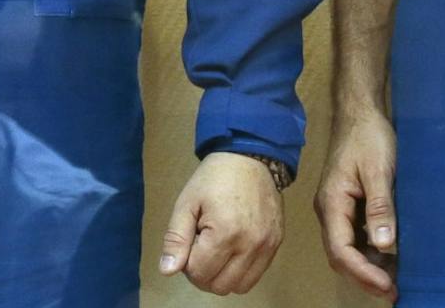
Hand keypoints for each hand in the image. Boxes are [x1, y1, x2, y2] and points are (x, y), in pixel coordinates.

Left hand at [157, 151, 282, 294]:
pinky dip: (241, 271)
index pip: (199, 273)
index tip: (190, 241)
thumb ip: (176, 238)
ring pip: (239, 287)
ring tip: (217, 250)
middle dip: (204, 273)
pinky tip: (233, 250)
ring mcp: (266, 246)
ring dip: (223, 276)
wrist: (250, 157)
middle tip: (201, 248)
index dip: (187, 263)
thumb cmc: (214, 178)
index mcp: (225, 232)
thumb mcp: (187, 203)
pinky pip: (256, 275)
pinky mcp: (276, 244)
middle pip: (219, 286)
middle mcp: (250, 245)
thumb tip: (167, 271)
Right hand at [314, 109, 398, 300]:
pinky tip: (391, 256)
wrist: (360, 112)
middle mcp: (330, 210)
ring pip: (348, 249)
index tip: (388, 287)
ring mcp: (338, 208)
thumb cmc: (368, 137)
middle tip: (394, 292)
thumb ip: (380, 207)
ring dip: (369, 267)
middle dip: (365, 277)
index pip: (341, 251)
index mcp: (332, 203)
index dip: (363, 274)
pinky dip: (371, 252)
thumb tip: (384, 245)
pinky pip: (355, 237)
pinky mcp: (348, 205)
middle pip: (341, 256)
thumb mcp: (378, 171)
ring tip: (396, 279)